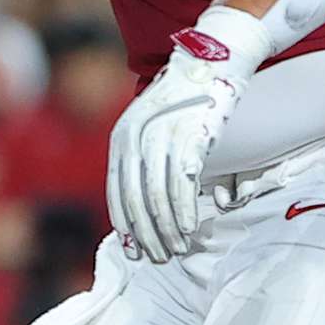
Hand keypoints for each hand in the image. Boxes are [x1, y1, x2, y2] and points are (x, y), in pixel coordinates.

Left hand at [107, 8, 269, 262]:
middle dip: (147, 235)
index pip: (117, 192)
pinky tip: (190, 229)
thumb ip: (139, 160)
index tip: (134, 252)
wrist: (208, 65)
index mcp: (121, 137)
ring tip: (177, 250)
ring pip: (159, 198)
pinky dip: (185, 213)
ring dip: (168, 230)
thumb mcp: (146, 126)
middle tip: (158, 259)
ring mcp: (163, 137)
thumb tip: (138, 208)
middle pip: (137, 200)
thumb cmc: (179, 103)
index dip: (126, 226)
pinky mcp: (190, 138)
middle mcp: (136, 137)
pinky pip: (183, 186)